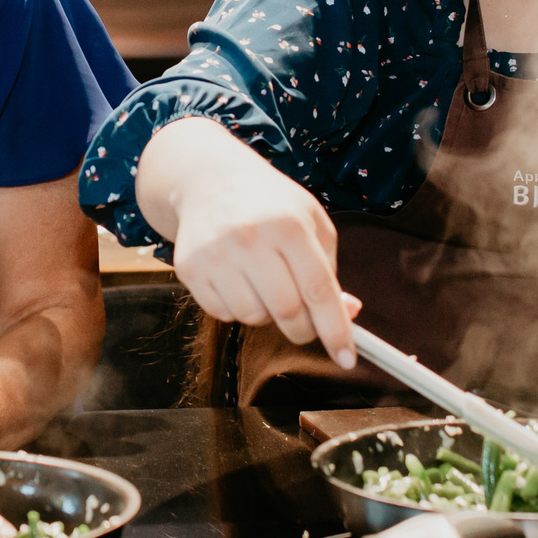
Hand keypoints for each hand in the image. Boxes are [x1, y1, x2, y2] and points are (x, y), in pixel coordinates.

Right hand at [145, 120, 359, 367]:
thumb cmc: (269, 203)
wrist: (208, 178)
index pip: (318, 290)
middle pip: (286, 313)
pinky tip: (237, 279)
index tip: (347, 360)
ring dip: (267, 315)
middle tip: (305, 323)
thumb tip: (347, 314)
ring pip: (253, 318)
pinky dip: (237, 308)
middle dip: (303, 330)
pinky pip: (223, 314)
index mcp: (289, 223)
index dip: (336, 330)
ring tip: (264, 283)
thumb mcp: (310, 222)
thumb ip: (329, 270)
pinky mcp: (190, 269)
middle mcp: (250, 238)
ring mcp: (216, 254)